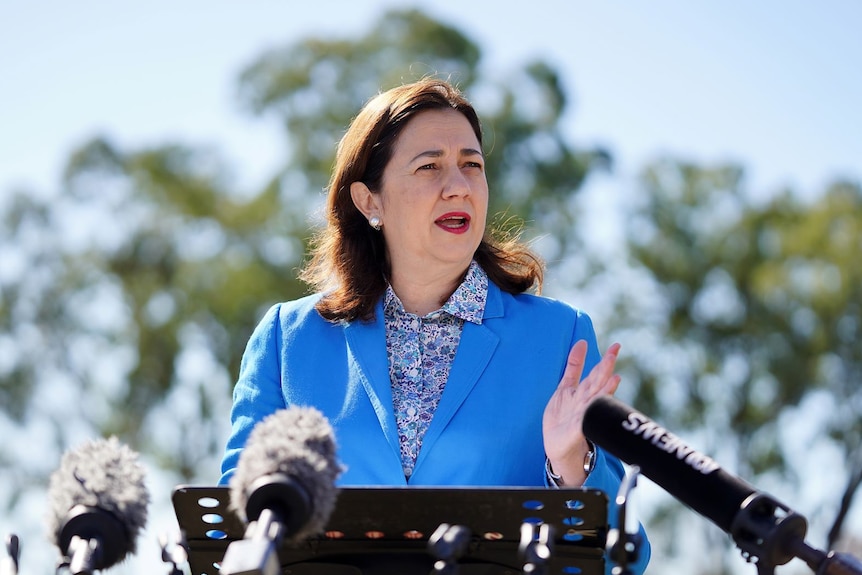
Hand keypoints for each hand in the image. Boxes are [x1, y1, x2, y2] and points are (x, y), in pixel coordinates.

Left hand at [542, 340, 620, 485]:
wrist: (558, 446)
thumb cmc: (564, 416)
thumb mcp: (565, 387)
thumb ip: (574, 367)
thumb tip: (582, 342)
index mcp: (584, 392)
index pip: (596, 373)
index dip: (605, 360)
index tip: (616, 345)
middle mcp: (586, 402)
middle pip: (597, 383)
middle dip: (605, 368)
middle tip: (615, 352)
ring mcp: (584, 415)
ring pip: (595, 399)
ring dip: (605, 390)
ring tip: (615, 377)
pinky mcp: (578, 429)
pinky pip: (586, 420)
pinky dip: (592, 413)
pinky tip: (598, 405)